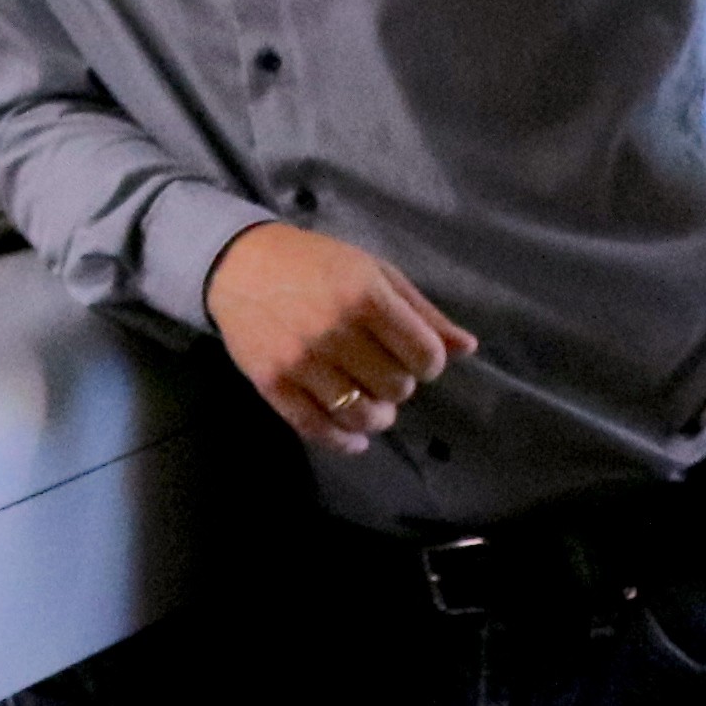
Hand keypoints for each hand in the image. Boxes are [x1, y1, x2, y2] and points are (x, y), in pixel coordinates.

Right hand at [203, 221, 476, 453]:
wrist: (237, 263)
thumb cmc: (314, 263)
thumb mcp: (373, 272)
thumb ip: (421, 311)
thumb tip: (468, 348)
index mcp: (364, 295)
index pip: (425, 356)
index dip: (427, 362)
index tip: (412, 355)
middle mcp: (333, 329)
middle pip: (397, 389)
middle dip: (398, 384)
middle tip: (380, 370)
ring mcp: (300, 359)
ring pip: (362, 416)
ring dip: (376, 416)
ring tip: (370, 402)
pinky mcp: (271, 382)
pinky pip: (317, 429)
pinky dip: (343, 442)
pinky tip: (354, 439)